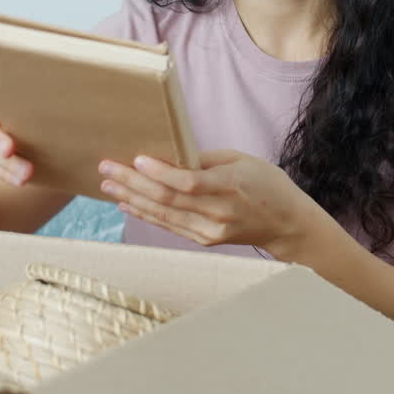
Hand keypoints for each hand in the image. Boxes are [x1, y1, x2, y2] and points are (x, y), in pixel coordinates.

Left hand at [97, 149, 319, 251]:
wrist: (287, 225)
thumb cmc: (267, 184)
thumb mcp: (242, 160)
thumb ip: (205, 158)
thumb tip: (169, 153)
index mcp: (231, 186)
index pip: (188, 182)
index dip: (160, 173)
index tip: (136, 159)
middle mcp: (219, 212)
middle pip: (168, 199)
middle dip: (133, 183)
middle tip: (107, 168)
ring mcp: (211, 231)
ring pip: (163, 215)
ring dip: (132, 199)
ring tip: (108, 185)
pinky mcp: (205, 240)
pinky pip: (169, 226)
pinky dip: (146, 214)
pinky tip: (127, 203)